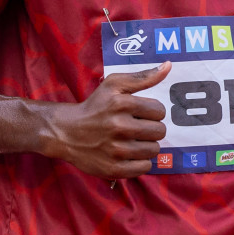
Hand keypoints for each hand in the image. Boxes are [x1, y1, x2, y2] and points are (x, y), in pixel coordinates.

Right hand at [41, 63, 170, 178]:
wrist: (65, 132)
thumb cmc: (94, 107)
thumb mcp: (114, 85)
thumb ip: (143, 77)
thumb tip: (168, 65)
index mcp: (121, 104)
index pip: (160, 110)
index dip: (152, 112)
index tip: (140, 114)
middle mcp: (119, 127)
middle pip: (160, 131)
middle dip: (151, 129)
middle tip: (136, 128)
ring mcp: (116, 150)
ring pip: (154, 150)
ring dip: (146, 146)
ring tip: (132, 141)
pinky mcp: (113, 169)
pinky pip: (145, 167)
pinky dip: (140, 162)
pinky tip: (129, 155)